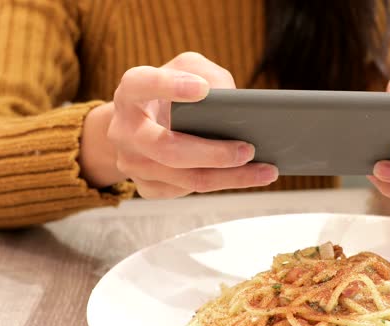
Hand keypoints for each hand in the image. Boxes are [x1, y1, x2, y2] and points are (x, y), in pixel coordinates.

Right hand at [79, 52, 277, 197]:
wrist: (140, 125)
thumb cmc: (171, 93)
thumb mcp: (188, 70)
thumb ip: (209, 76)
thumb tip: (234, 105)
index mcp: (131, 91)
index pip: (143, 84)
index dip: (170, 87)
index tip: (203, 90)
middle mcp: (124, 130)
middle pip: (167, 149)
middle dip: (212, 153)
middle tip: (248, 149)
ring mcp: (131, 163)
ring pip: (184, 178)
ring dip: (229, 177)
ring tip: (265, 171)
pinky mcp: (145, 186)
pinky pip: (186, 191)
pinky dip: (220, 185)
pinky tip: (245, 178)